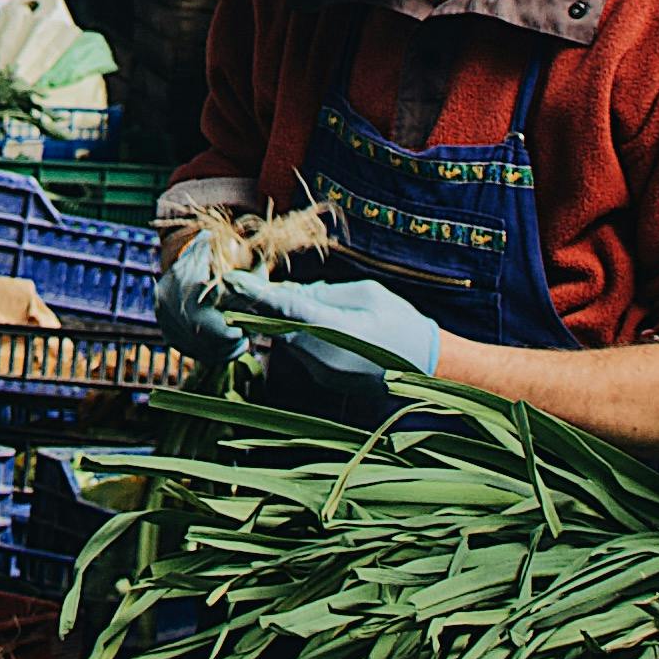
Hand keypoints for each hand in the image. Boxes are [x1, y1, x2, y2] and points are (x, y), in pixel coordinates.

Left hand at [242, 271, 443, 383]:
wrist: (429, 367)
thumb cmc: (402, 324)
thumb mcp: (366, 295)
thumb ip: (324, 293)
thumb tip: (291, 291)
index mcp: (332, 330)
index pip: (281, 308)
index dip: (252, 292)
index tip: (229, 279)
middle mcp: (320, 357)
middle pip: (276, 325)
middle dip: (259, 304)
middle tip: (243, 284)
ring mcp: (321, 372)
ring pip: (287, 337)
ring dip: (281, 318)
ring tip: (295, 297)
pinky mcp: (324, 379)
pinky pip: (301, 349)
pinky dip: (298, 333)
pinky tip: (313, 319)